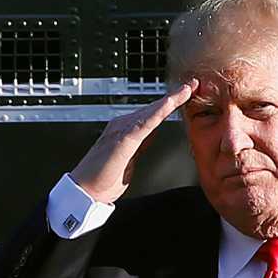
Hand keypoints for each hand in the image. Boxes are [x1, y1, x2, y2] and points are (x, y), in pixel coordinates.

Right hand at [69, 78, 197, 203]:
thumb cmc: (102, 180)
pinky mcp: (123, 139)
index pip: (152, 115)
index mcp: (125, 131)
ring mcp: (121, 130)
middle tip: (193, 85)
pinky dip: (160, 112)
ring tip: (188, 90)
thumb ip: (140, 145)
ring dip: (170, 100)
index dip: (169, 105)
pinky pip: (146, 122)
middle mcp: (122, 126)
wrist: (85, 192)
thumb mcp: (129, 159)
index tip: (186, 97)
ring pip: (151, 111)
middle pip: (153, 108)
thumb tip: (151, 135)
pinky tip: (171, 104)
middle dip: (174, 97)